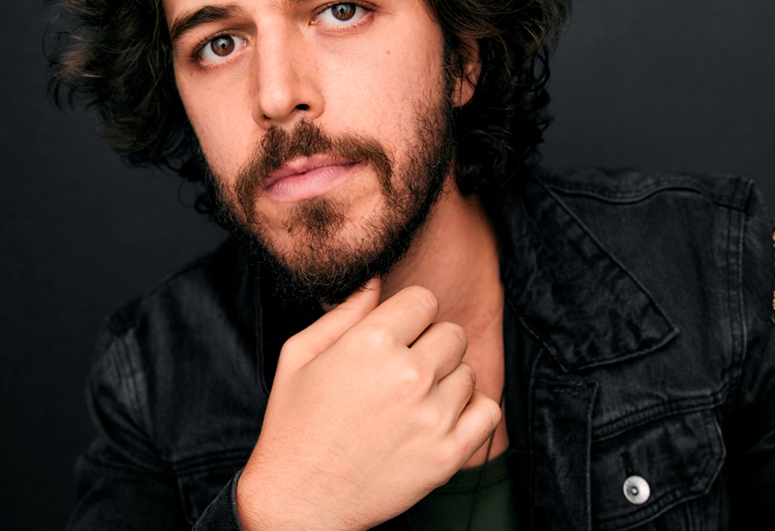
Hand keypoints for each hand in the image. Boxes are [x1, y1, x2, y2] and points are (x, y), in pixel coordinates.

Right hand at [235, 279, 501, 530]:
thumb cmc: (294, 425)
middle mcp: (409, 374)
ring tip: (414, 398)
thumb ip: (343, 311)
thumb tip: (375, 280)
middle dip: (430, 343)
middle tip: (405, 365)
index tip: (398, 331)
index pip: (424, 299)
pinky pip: (487, 411)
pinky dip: (471, 411)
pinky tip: (442, 416)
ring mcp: (433, 416)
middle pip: (452, 332)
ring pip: (468, 371)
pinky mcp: (448, 455)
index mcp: (372, 342)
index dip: (410, 313)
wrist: (299, 501)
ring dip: (446, 379)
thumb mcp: (300, 354)